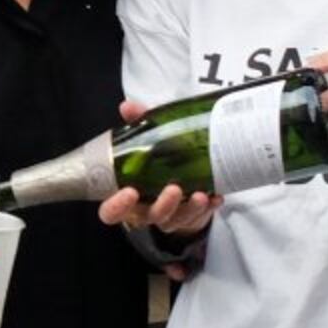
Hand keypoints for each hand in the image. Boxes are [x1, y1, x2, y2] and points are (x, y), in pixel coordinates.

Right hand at [95, 100, 217, 280]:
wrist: (174, 182)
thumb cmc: (151, 164)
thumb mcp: (143, 143)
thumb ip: (136, 125)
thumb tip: (128, 107)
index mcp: (126, 197)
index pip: (111, 212)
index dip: (116, 207)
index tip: (129, 192)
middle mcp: (145, 211)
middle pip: (148, 218)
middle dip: (162, 206)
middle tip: (173, 189)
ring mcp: (168, 217)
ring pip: (176, 221)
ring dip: (189, 209)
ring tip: (200, 194)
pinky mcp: (189, 218)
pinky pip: (199, 218)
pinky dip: (208, 209)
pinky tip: (216, 197)